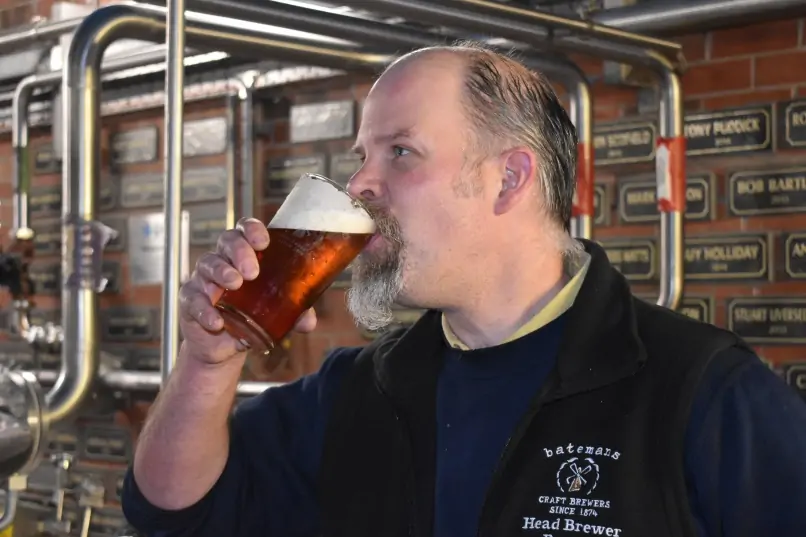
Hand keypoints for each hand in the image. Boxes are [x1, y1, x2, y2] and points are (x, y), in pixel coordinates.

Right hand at [178, 217, 316, 363]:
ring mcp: (204, 279)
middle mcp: (224, 260)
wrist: (224, 346)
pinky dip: (204, 309)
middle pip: (227, 241)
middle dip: (239, 251)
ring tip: (234, 284)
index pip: (246, 230)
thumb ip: (294, 314)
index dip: (252, 230)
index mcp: (246, 255)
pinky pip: (193, 299)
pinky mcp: (190, 300)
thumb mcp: (275, 315)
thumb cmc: (250, 317)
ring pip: (208, 264)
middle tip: (252, 271)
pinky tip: (216, 321)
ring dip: (222, 271)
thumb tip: (308, 322)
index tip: (264, 243)